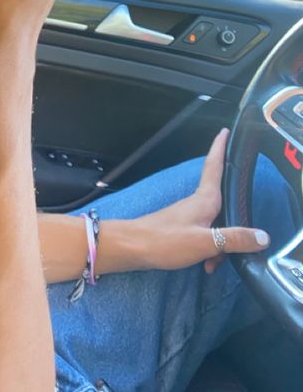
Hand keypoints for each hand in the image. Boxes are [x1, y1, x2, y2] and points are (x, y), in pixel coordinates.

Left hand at [134, 128, 270, 273]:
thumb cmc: (166, 240)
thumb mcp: (206, 242)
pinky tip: (205, 264)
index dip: (220, 149)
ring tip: (212, 263)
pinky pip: (205, 235)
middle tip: (232, 249)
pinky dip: (209, 250)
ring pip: (216, 225)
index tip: (224, 132)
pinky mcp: (182, 227)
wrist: (134, 248)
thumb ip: (234, 239)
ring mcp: (188, 215)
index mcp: (204, 199)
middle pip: (224, 205)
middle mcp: (197, 203)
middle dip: (234, 227)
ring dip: (220, 246)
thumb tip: (262, 236)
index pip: (214, 166)